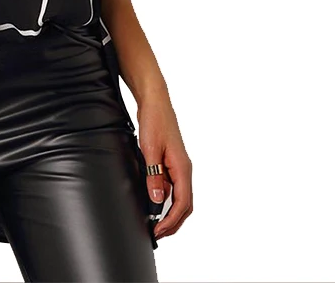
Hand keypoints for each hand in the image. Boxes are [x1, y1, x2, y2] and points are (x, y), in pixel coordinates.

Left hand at [137, 95, 192, 240]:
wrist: (154, 101)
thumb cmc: (154, 121)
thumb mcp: (149, 149)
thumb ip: (154, 175)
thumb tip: (157, 201)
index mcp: (183, 168)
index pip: (183, 203)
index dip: (172, 221)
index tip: (159, 231)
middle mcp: (184, 169)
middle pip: (184, 204)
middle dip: (173, 222)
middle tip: (157, 233)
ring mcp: (178, 165)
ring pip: (178, 196)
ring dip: (169, 211)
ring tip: (154, 222)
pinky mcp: (170, 161)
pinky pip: (171, 185)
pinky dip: (164, 197)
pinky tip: (152, 200)